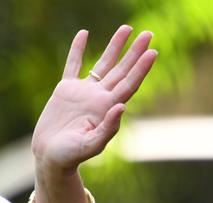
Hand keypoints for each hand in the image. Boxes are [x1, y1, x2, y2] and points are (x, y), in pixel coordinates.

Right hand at [32, 25, 156, 174]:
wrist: (52, 157)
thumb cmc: (72, 156)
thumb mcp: (92, 145)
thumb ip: (108, 128)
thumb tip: (122, 107)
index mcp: (109, 108)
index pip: (130, 83)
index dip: (142, 69)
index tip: (152, 53)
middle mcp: (101, 97)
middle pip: (122, 70)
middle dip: (135, 52)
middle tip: (148, 34)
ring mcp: (84, 92)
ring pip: (103, 63)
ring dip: (115, 46)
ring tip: (126, 28)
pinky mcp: (66, 90)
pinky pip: (73, 65)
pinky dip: (78, 50)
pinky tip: (85, 34)